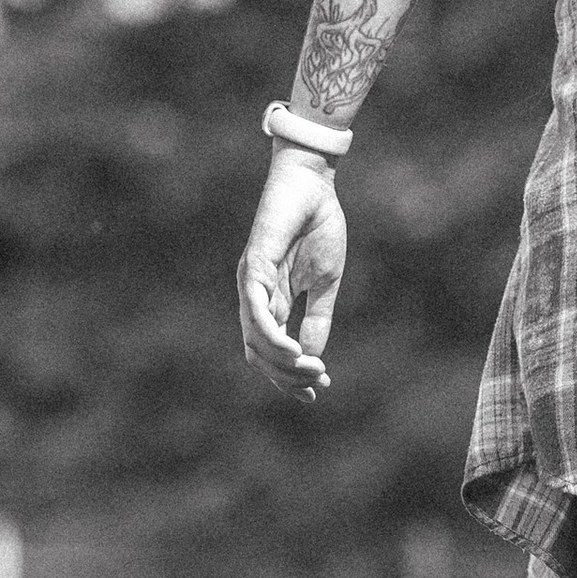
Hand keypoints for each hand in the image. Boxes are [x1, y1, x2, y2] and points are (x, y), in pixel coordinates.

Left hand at [236, 147, 345, 403]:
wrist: (312, 185)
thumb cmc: (318, 227)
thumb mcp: (325, 282)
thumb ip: (317, 318)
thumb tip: (313, 357)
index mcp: (271, 302)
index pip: (271, 350)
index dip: (291, 376)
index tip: (318, 391)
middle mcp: (255, 297)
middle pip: (259, 353)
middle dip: (287, 376)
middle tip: (317, 384)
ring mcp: (251, 283)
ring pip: (255, 338)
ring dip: (282, 361)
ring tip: (311, 369)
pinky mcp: (254, 266)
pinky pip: (256, 310)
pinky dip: (272, 334)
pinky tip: (294, 349)